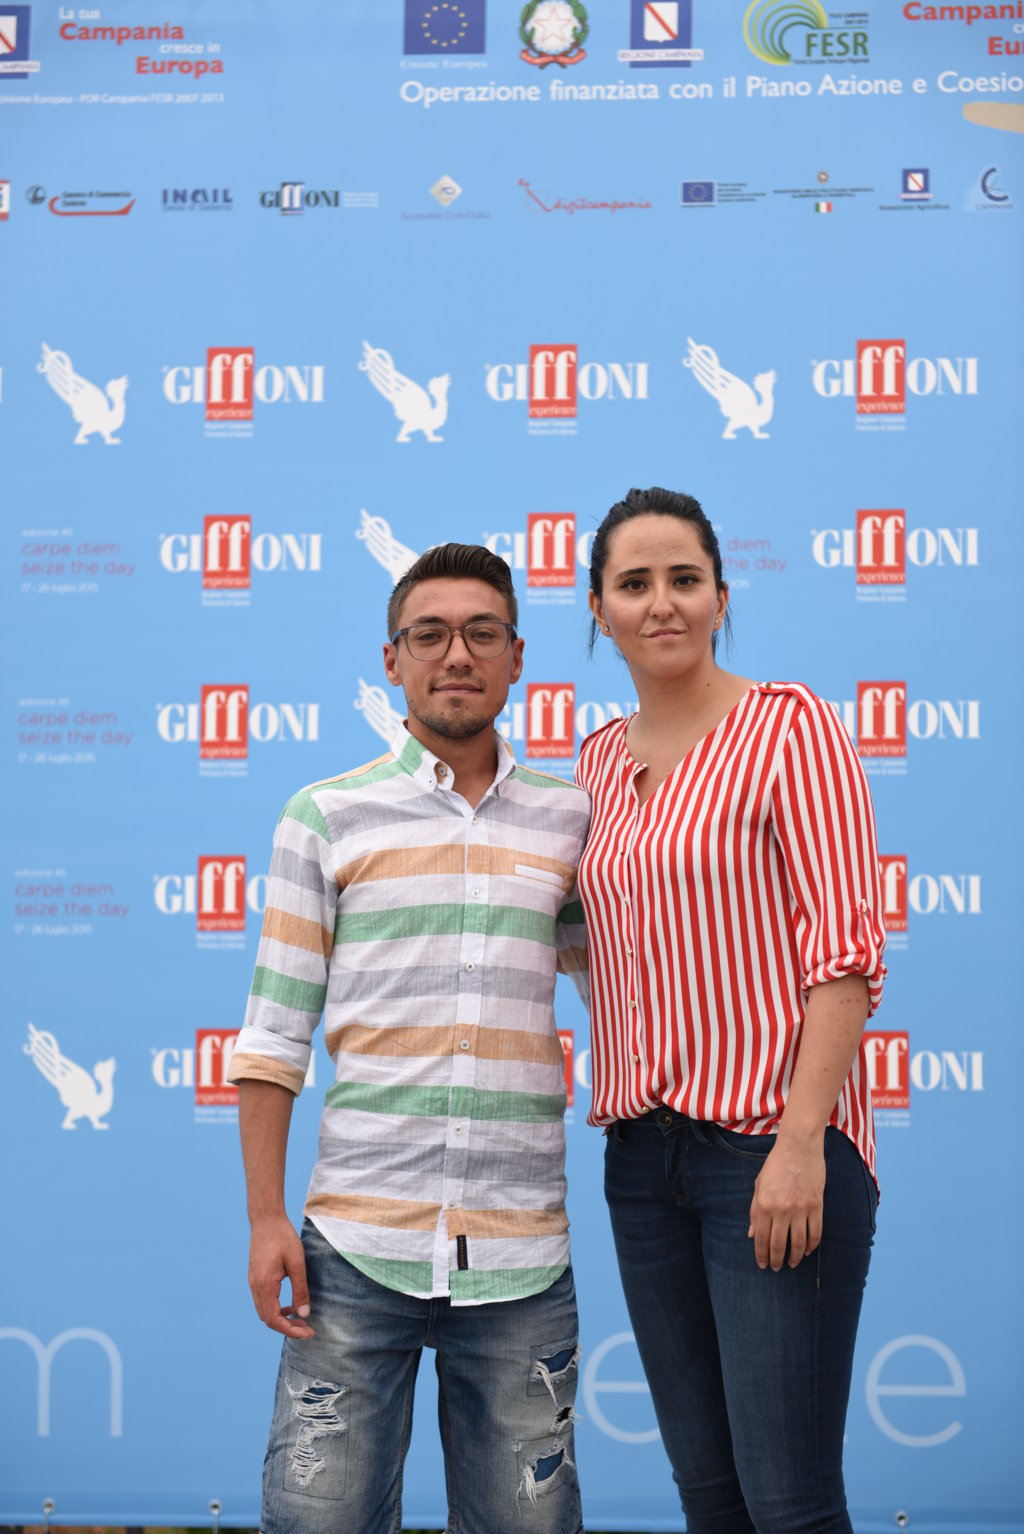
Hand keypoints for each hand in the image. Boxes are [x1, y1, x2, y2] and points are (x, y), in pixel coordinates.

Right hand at [248, 1214, 314, 1337]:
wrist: (266, 1219)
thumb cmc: (283, 1237)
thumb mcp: (297, 1263)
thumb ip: (300, 1289)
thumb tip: (304, 1314)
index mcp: (265, 1285)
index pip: (275, 1320)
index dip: (292, 1330)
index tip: (308, 1332)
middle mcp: (255, 1287)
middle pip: (268, 1320)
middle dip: (288, 1328)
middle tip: (307, 1328)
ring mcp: (253, 1283)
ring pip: (264, 1312)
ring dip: (281, 1319)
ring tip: (300, 1318)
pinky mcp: (255, 1278)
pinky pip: (263, 1302)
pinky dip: (276, 1309)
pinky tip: (289, 1304)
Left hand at [747, 1134, 824, 1271]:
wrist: (798, 1147)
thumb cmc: (775, 1165)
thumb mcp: (759, 1186)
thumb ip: (755, 1212)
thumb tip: (752, 1235)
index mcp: (764, 1205)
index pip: (762, 1239)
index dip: (761, 1255)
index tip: (762, 1265)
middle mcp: (782, 1210)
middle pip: (779, 1244)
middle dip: (776, 1260)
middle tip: (776, 1268)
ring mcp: (801, 1209)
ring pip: (799, 1243)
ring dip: (795, 1257)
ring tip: (792, 1264)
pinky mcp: (816, 1206)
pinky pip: (815, 1232)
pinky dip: (812, 1246)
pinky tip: (807, 1251)